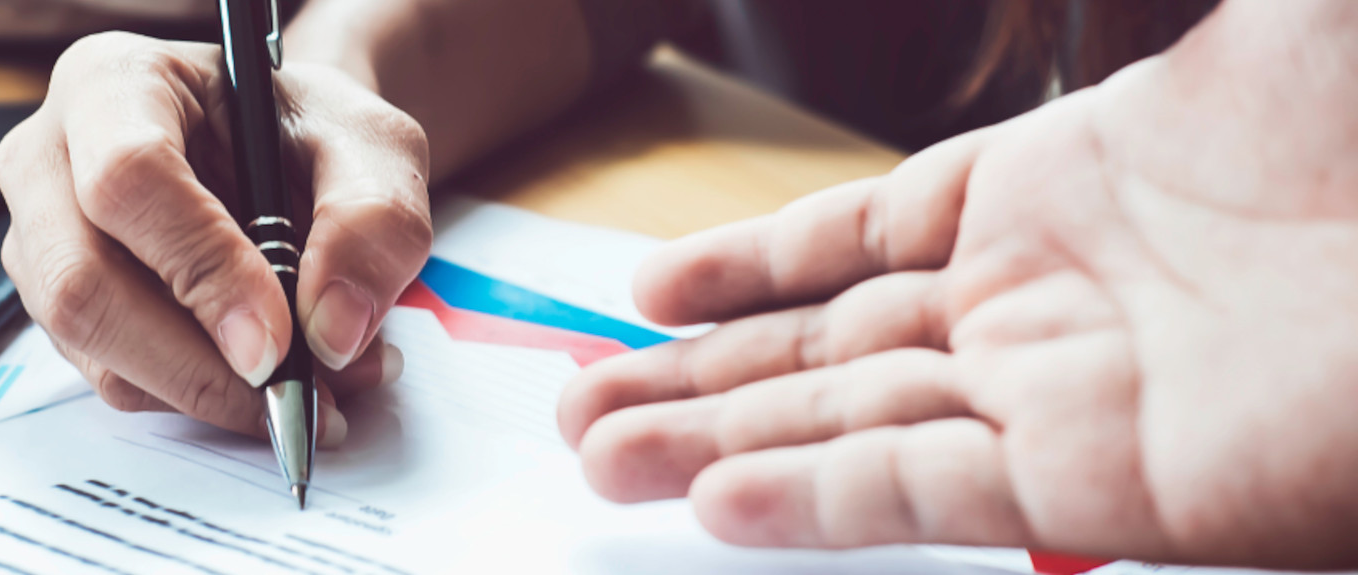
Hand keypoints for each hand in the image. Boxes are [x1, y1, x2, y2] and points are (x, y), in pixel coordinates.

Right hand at [0, 32, 429, 444]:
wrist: (286, 154)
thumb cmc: (310, 133)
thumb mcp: (373, 147)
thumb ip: (373, 220)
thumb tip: (330, 329)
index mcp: (114, 83)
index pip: (129, 179)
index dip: (203, 268)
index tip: (276, 340)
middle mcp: (49, 158)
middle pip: (81, 283)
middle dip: (195, 362)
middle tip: (293, 393)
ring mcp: (40, 239)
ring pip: (93, 345)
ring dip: (207, 388)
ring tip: (310, 383)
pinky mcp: (59, 308)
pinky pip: (113, 377)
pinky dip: (197, 396)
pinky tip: (266, 377)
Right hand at [558, 3, 1357, 567]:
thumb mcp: (1262, 11)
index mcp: (1072, 185)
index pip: (866, 234)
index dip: (750, 264)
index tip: (645, 291)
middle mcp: (1050, 302)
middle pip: (827, 346)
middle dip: (693, 377)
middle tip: (571, 408)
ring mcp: (1069, 394)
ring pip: (845, 418)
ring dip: (714, 438)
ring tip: (593, 456)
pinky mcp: (1105, 489)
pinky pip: (923, 487)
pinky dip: (814, 494)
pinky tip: (712, 496)